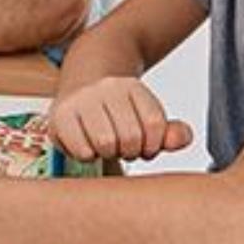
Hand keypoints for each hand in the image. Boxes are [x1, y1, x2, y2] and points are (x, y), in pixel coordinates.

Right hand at [49, 74, 192, 161]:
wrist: (79, 89)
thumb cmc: (118, 114)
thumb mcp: (146, 119)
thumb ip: (171, 133)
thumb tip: (183, 139)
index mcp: (133, 87)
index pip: (154, 125)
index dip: (152, 146)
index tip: (144, 146)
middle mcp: (107, 88)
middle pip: (130, 137)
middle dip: (129, 152)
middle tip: (122, 148)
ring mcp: (82, 100)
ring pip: (106, 143)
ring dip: (108, 154)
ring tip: (105, 146)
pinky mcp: (60, 115)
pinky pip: (81, 150)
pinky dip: (87, 156)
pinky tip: (86, 146)